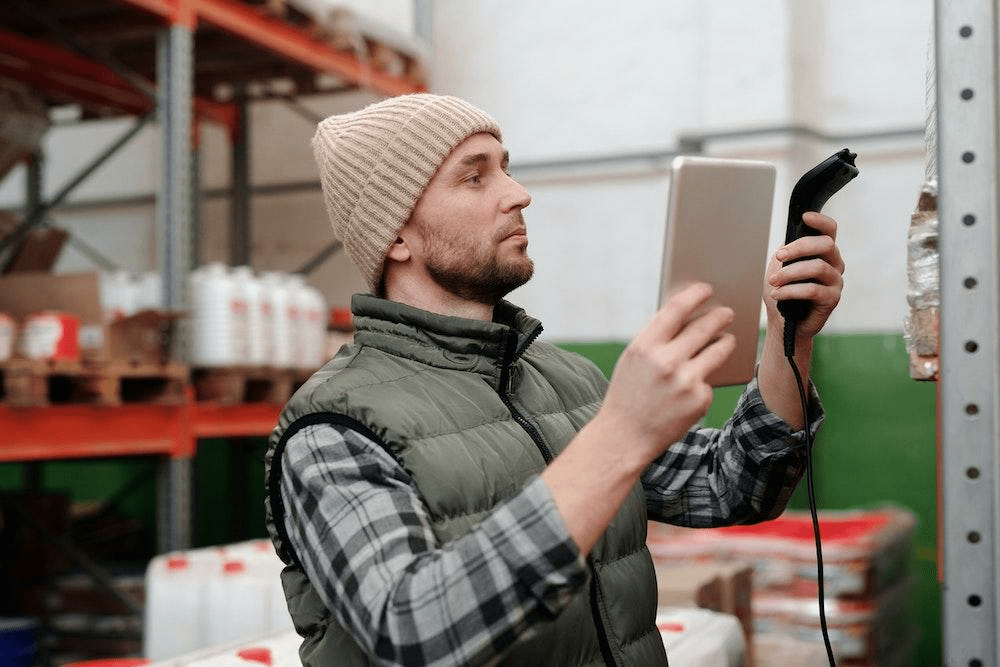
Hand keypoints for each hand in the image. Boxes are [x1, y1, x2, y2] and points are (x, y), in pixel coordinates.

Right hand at [598, 282, 735, 462]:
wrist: (624, 436)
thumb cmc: (628, 393)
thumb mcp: (633, 359)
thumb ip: (657, 338)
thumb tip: (689, 315)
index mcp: (644, 346)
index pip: (676, 308)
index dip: (694, 294)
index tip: (706, 288)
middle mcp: (666, 361)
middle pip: (704, 327)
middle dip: (720, 316)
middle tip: (727, 312)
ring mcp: (685, 382)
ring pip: (718, 350)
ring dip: (726, 341)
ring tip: (728, 339)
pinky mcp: (699, 400)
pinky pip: (709, 380)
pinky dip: (705, 380)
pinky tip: (695, 385)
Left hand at [764, 212, 844, 340]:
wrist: (783, 321)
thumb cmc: (783, 291)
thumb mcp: (781, 266)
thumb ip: (787, 251)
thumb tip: (787, 243)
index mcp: (823, 252)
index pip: (830, 230)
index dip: (820, 221)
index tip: (804, 217)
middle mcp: (834, 263)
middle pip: (825, 244)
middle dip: (799, 248)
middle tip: (778, 256)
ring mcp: (835, 281)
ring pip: (817, 267)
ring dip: (790, 273)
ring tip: (772, 281)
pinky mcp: (832, 299)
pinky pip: (813, 290)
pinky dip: (791, 291)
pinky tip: (776, 294)